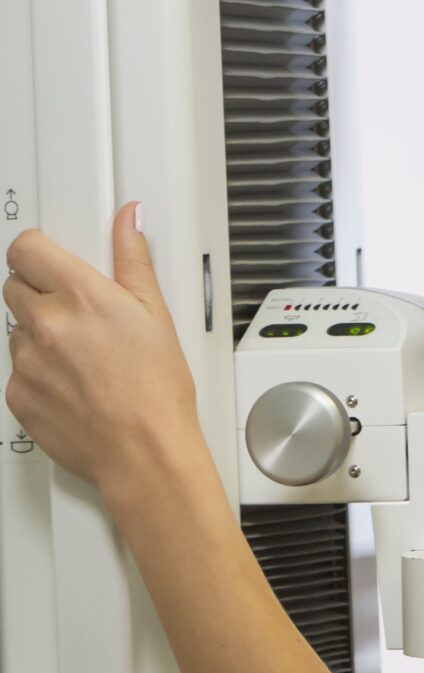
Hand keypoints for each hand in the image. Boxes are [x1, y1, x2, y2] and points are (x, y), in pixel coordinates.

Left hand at [5, 205, 200, 496]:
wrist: (142, 451)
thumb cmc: (156, 391)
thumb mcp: (157, 315)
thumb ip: (133, 260)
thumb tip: (128, 221)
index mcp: (80, 296)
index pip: (25, 249)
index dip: (37, 252)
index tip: (49, 261)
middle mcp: (45, 323)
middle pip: (16, 287)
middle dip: (41, 294)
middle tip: (78, 316)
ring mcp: (25, 360)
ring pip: (17, 331)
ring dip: (41, 336)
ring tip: (83, 359)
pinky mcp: (16, 392)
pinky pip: (17, 370)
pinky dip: (39, 373)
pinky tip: (73, 384)